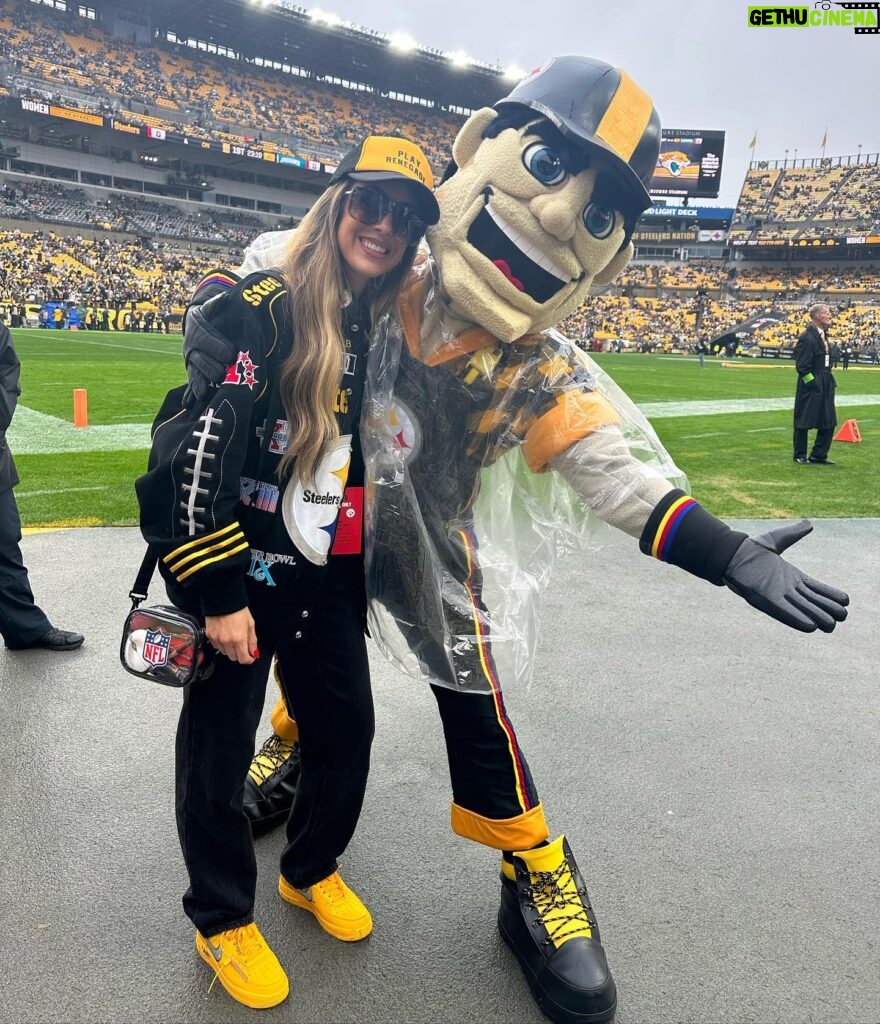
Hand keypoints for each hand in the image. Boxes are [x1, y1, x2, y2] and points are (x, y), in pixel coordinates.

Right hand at [182, 304, 235, 404]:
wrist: (194, 326)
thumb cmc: (209, 318)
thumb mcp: (210, 310)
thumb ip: (217, 305)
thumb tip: (225, 297)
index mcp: (197, 332)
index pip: (207, 340)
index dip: (218, 347)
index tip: (231, 354)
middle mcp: (192, 348)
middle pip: (201, 360)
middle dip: (213, 368)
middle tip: (225, 374)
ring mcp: (192, 362)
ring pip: (196, 373)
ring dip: (202, 383)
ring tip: (209, 391)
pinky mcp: (193, 373)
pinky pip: (192, 383)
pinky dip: (193, 393)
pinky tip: (194, 402)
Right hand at [205, 607, 257, 663]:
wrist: (222, 599)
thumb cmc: (238, 610)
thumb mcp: (250, 624)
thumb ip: (252, 640)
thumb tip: (254, 652)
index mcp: (239, 639)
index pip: (243, 659)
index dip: (248, 659)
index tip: (250, 657)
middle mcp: (227, 641)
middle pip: (234, 658)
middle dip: (240, 654)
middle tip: (242, 646)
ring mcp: (217, 639)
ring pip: (224, 653)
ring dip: (230, 649)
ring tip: (233, 638)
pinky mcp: (210, 636)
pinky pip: (216, 646)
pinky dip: (221, 644)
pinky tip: (224, 636)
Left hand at [723, 520, 848, 632]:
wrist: (730, 553)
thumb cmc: (750, 549)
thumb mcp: (776, 539)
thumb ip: (793, 533)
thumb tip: (809, 523)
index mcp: (790, 576)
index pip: (815, 587)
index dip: (829, 594)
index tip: (845, 600)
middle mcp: (785, 588)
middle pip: (811, 601)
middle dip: (827, 609)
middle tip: (843, 617)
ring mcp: (776, 595)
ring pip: (801, 609)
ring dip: (816, 617)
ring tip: (831, 626)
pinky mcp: (765, 600)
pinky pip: (784, 612)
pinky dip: (797, 618)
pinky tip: (811, 627)